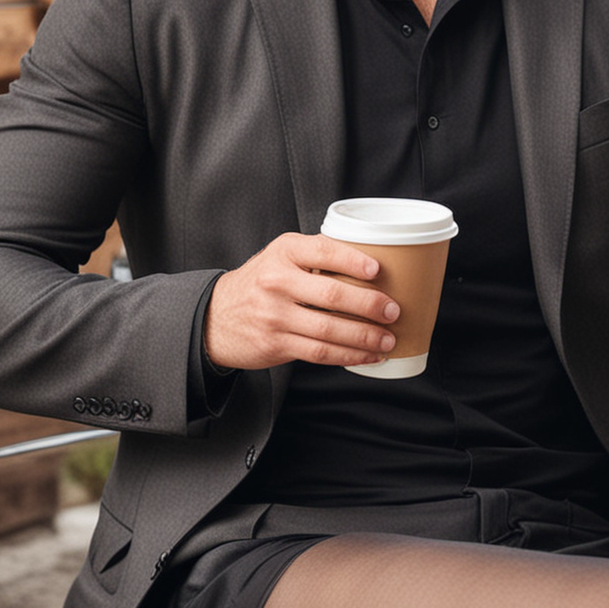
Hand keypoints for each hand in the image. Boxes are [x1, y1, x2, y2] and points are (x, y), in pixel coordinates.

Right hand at [204, 233, 399, 370]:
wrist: (215, 317)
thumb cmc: (260, 282)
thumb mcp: (281, 256)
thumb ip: (317, 254)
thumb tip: (372, 259)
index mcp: (284, 252)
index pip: (324, 251)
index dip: (353, 260)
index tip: (378, 269)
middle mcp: (277, 281)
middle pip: (332, 295)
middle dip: (369, 305)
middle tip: (393, 310)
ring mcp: (275, 315)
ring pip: (329, 329)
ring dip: (365, 337)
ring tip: (388, 339)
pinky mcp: (276, 344)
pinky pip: (320, 352)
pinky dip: (348, 355)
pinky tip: (368, 355)